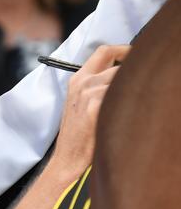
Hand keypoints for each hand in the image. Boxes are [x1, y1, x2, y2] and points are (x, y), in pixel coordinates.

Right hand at [49, 44, 130, 177]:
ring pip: (123, 79)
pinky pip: (123, 96)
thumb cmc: (78, 135)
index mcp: (77, 80)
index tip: (137, 56)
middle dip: (133, 71)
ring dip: (133, 90)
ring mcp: (88, 94)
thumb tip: (123, 73)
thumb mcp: (80, 103)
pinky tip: (127, 116)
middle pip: (118, 62)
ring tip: (132, 106)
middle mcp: (82, 83)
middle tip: (141, 85)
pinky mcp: (95, 107)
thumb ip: (96, 84)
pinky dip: (130, 103)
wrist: (68, 159)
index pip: (105, 50)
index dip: (125, 49)